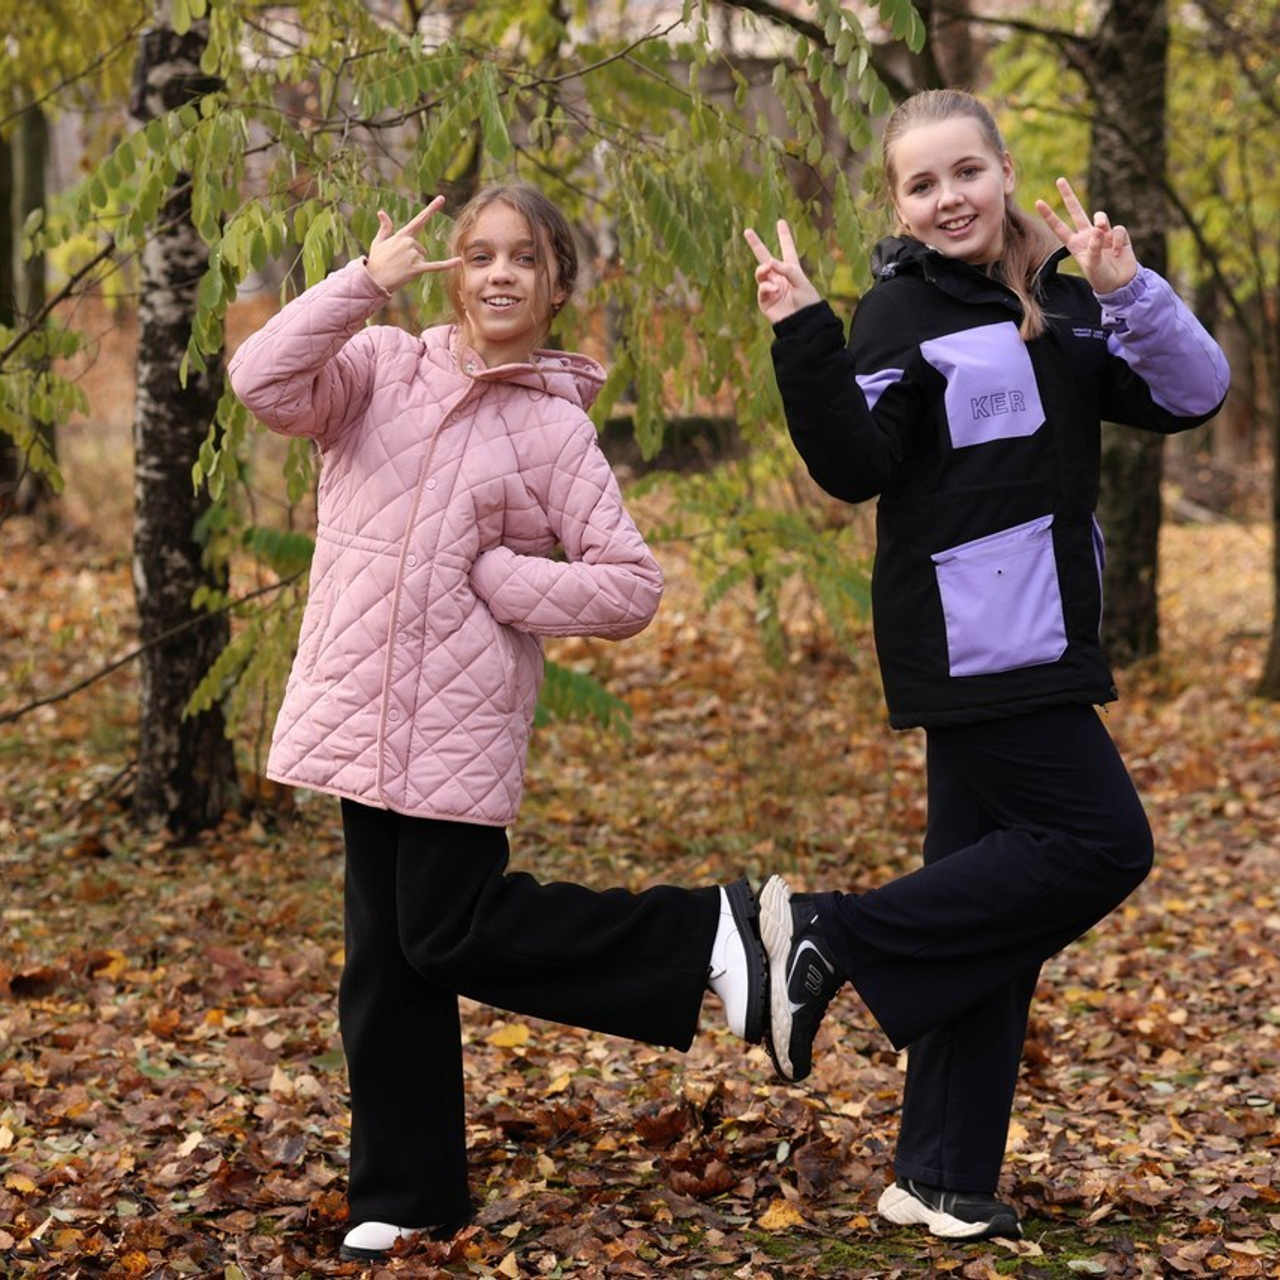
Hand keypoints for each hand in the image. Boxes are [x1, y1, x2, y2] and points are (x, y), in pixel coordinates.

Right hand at [365, 196, 461, 294]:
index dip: (431, 209)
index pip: (420, 219)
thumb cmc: (376, 261)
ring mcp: (413, 256)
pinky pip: (436, 266)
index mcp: (402, 235)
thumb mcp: (378, 242)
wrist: (374, 279)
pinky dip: (448, 264)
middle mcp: (409, 243)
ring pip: (423, 258)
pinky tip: (459, 261)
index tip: (441, 198)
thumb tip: (381, 212)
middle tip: (398, 263)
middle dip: (413, 256)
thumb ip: (385, 228)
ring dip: (415, 264)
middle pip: (421, 248)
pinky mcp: (417, 269)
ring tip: (401, 269)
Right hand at [744, 220, 821, 322]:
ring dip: (763, 269)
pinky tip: (774, 290)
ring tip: (768, 269)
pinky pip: (761, 288)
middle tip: (747, 230)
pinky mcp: (765, 300)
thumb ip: (787, 269)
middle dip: (756, 244)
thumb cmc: (807, 302)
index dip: (784, 236)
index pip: (787, 249)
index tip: (781, 222)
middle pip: (765, 257)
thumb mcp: (801, 281)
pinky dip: (767, 287)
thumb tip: (769, 262)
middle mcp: (779, 276)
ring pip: (760, 272)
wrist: (802, 322)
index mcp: (792, 270)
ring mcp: (770, 288)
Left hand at [1035, 178, 1137, 294]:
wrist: (1120, 283)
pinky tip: (1117, 253)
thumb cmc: (1101, 277)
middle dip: (1068, 195)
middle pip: (1076, 211)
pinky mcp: (1118, 234)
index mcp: (1075, 244)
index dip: (1049, 215)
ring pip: (1100, 216)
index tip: (1038, 202)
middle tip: (1059, 180)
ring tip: (1103, 233)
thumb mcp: (1092, 266)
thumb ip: (1093, 248)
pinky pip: (1117, 229)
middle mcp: (1087, 235)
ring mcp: (1103, 233)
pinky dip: (1117, 241)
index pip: (1059, 227)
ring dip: (1102, 221)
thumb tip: (1098, 229)